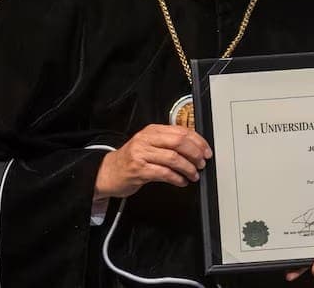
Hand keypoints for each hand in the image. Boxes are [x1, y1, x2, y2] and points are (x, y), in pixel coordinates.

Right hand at [93, 124, 212, 199]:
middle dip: (195, 153)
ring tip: (194, 175)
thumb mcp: (149, 144)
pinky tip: (182, 182)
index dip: (198, 141)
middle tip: (202, 163)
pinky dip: (177, 178)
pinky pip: (164, 173)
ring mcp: (141, 154)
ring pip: (173, 158)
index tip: (206, 151)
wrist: (107, 172)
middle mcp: (146, 139)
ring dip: (188, 168)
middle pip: (179, 142)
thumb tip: (195, 148)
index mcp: (152, 130)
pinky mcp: (138, 170)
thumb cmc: (132, 159)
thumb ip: (168, 143)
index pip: (181, 131)